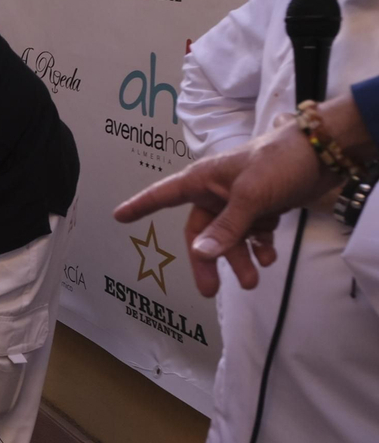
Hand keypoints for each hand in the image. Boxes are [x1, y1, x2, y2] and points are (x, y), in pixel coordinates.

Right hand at [114, 120, 333, 296]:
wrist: (323, 152)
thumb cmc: (279, 163)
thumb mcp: (250, 197)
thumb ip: (226, 228)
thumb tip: (201, 255)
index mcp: (203, 180)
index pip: (163, 195)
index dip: (141, 205)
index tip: (118, 216)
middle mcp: (217, 191)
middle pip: (201, 231)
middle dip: (208, 260)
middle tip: (209, 290)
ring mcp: (240, 201)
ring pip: (229, 237)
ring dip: (239, 259)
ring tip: (253, 279)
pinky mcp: (263, 207)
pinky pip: (252, 234)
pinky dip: (259, 247)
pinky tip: (269, 257)